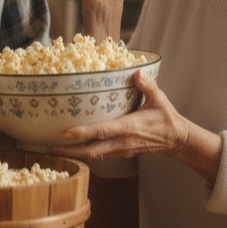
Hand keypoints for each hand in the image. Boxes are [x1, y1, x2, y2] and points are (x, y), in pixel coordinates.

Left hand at [51, 70, 221, 183]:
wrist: (176, 140)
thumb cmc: (166, 118)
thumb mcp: (159, 99)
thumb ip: (147, 85)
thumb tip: (137, 72)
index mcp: (128, 127)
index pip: (103, 131)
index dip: (84, 133)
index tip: (66, 133)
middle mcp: (122, 142)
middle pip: (92, 150)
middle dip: (70, 151)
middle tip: (49, 148)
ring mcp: (121, 150)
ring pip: (94, 155)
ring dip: (75, 154)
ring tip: (55, 149)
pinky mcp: (121, 153)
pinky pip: (100, 155)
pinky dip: (85, 153)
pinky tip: (74, 149)